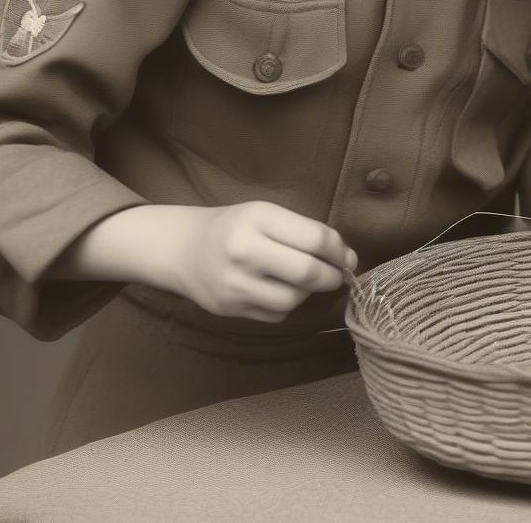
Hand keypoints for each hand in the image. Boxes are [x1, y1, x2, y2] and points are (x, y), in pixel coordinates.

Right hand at [173, 202, 358, 322]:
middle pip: (307, 273)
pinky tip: (279, 290)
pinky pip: (275, 315)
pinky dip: (287, 306)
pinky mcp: (230, 309)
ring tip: (304, 281)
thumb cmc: (235, 226)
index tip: (347, 257)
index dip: (340, 251)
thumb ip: (304, 232)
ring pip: (292, 300)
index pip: (315, 239)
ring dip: (308, 293)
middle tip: (337, 275)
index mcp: (258, 218)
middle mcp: (244, 250)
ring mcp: (235, 283)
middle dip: (332, 277)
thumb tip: (347, 259)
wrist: (183, 248)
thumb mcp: (266, 214)